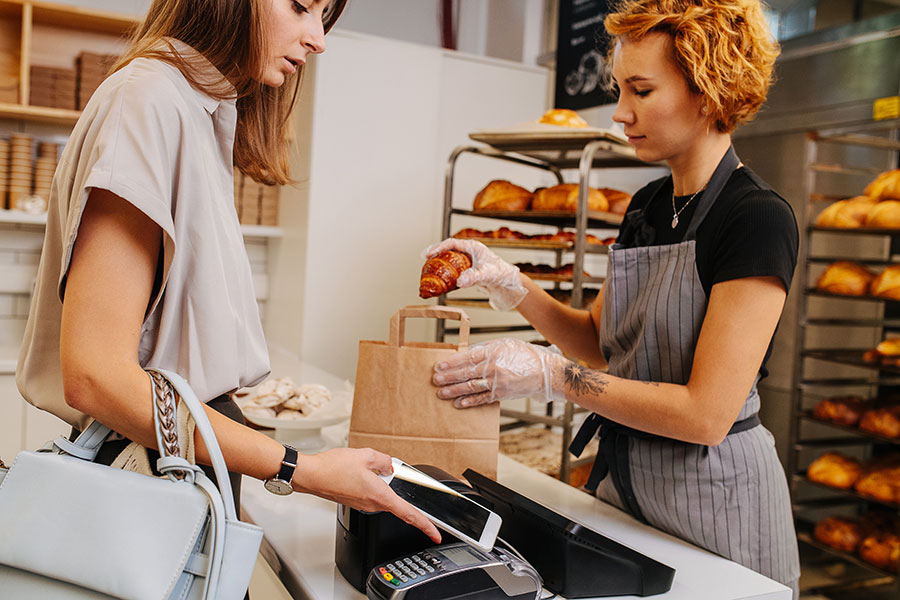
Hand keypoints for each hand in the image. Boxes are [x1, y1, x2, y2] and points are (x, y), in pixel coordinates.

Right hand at [292, 447, 440, 542]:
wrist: (311, 475)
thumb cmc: (333, 468)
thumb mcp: (366, 455)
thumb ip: (385, 461)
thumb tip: (390, 466)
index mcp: (380, 496)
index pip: (409, 514)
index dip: (425, 525)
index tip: (435, 533)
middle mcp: (372, 504)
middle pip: (395, 500)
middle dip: (393, 485)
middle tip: (382, 471)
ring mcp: (363, 505)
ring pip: (381, 494)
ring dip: (378, 483)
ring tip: (363, 469)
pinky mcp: (355, 502)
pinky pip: (369, 494)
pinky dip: (369, 484)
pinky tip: (358, 473)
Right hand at [424, 239, 526, 310]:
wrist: (508, 285)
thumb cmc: (501, 274)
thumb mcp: (487, 274)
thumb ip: (473, 277)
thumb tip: (460, 282)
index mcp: (473, 247)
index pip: (452, 243)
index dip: (438, 247)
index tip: (428, 254)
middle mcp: (470, 253)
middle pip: (448, 250)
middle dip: (436, 254)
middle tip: (424, 260)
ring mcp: (469, 262)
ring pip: (450, 261)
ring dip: (440, 264)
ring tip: (428, 269)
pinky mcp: (469, 272)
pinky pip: (454, 271)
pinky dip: (446, 274)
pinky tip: (439, 281)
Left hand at [432, 338, 565, 406]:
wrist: (545, 372)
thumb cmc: (525, 356)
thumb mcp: (504, 344)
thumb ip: (485, 348)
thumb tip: (466, 353)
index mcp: (493, 352)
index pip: (467, 357)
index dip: (451, 362)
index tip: (439, 366)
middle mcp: (494, 367)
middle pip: (466, 373)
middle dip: (449, 377)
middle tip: (436, 380)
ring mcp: (497, 382)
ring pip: (471, 387)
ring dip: (454, 390)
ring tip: (441, 392)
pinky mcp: (501, 394)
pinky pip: (482, 399)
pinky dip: (469, 402)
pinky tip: (458, 403)